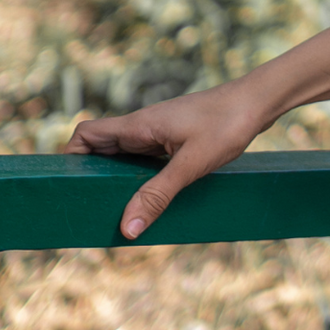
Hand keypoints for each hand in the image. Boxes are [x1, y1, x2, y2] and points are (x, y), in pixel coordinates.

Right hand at [66, 84, 272, 240]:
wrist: (258, 102)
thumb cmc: (226, 125)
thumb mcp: (190, 165)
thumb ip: (158, 195)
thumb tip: (127, 228)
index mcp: (138, 125)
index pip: (86, 134)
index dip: (72, 156)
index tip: (71, 185)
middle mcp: (143, 126)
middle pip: (101, 149)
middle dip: (93, 176)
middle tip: (93, 208)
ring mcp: (159, 132)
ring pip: (124, 155)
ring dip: (118, 179)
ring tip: (117, 209)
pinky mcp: (175, 138)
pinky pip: (146, 158)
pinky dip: (140, 176)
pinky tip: (149, 197)